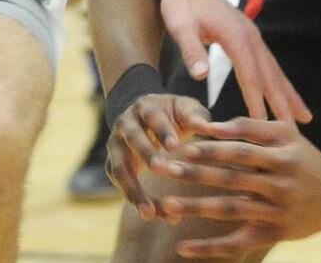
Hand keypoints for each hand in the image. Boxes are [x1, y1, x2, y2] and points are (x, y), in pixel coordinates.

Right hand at [106, 92, 213, 215]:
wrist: (147, 117)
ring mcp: (115, 145)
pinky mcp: (113, 164)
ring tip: (150, 211)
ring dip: (132, 189)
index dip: (162, 130)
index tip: (175, 147)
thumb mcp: (185, 108)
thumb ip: (195, 116)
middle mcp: (125, 124)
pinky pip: (119, 184)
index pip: (152, 117)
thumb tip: (206, 128)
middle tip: (160, 169)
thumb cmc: (172, 114)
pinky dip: (134, 199)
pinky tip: (152, 214)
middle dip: (145, 154)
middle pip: (132, 138)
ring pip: (118, 167)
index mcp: (144, 106)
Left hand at [150, 117, 320, 257]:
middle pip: (230, 180)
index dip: (213, 149)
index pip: (241, 151)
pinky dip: (210, 248)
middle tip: (162, 169)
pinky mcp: (273, 235)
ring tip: (166, 206)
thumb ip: (252, 126)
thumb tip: (212, 125)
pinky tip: (183, 248)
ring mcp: (275, 212)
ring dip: (196, 208)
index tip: (184, 147)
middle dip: (194, 175)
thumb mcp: (287, 134)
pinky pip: (238, 244)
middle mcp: (279, 185)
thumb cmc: (305, 158)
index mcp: (281, 156)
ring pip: (230, 210)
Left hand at [158, 0, 308, 126]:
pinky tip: (284, 93)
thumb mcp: (179, 26)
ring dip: (289, 94)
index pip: (250, 75)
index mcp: (236, 36)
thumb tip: (201, 75)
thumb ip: (191, 50)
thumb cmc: (180, 3)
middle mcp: (250, 36)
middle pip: (270, 75)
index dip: (257, 101)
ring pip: (275, 70)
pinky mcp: (249, 36)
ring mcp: (252, 35)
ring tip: (305, 117)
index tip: (265, 126)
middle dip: (284, 103)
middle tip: (296, 131)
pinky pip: (268, 63)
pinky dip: (279, 81)